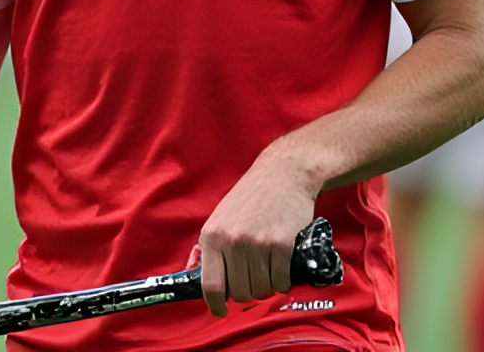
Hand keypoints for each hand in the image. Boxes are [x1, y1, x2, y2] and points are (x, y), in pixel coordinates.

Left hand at [196, 147, 318, 316]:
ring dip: (267, 285)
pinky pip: (281, 281)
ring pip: (262, 289)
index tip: (222, 310)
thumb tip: (201, 279)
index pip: (210, 285)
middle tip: (254, 276)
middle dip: (248, 290)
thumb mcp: (220, 217)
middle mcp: (233, 241)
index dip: (216, 305)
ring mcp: (258, 243)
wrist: (283, 174)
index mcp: (213, 235)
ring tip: (268, 267)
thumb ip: (211, 248)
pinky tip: (282, 267)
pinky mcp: (282, 244)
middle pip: (240, 292)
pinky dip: (283, 281)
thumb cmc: (251, 197)